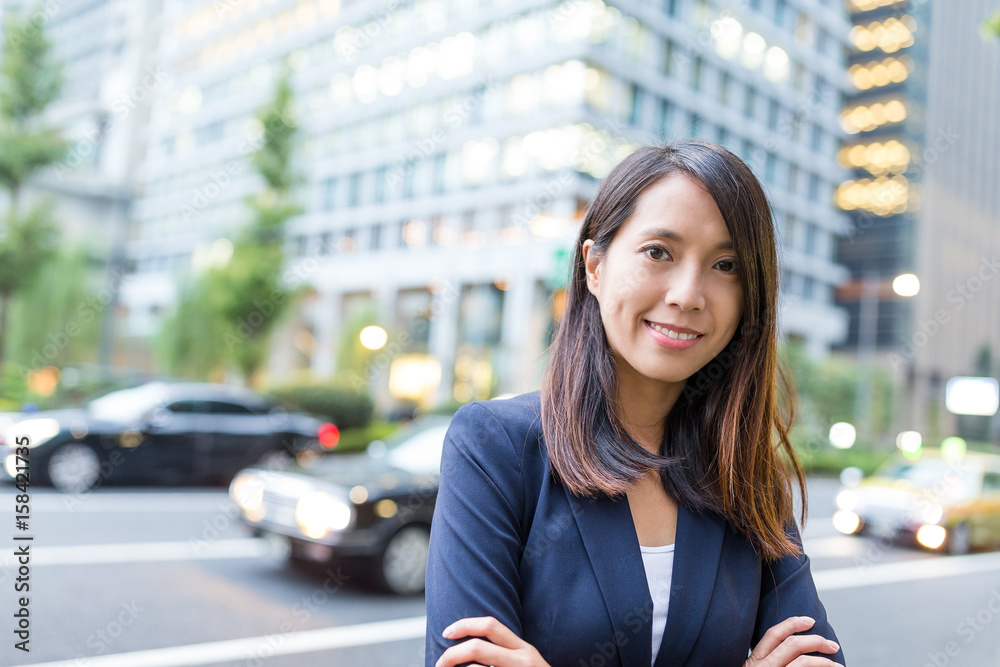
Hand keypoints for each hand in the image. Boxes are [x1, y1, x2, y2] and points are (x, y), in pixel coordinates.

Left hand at [435, 616, 550, 666]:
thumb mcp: (526, 665)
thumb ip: (505, 654)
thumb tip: (470, 650)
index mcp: (524, 650)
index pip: (491, 625)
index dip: (465, 624)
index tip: (447, 632)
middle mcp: (523, 660)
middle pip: (477, 647)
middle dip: (451, 655)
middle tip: (439, 664)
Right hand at [744, 616, 841, 666]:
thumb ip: (765, 662)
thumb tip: (790, 653)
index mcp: (754, 661)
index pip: (773, 634)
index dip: (793, 623)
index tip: (810, 620)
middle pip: (792, 645)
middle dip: (816, 641)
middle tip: (832, 645)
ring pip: (803, 662)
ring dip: (824, 662)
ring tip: (837, 666)